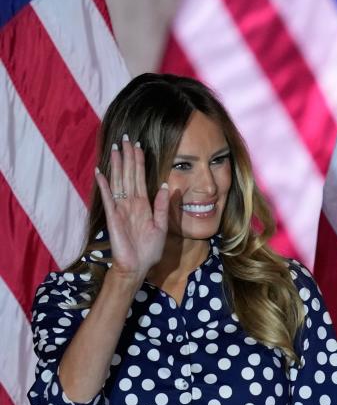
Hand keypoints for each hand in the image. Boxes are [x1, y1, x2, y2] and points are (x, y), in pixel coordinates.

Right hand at [93, 134, 169, 279]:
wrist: (137, 266)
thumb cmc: (149, 249)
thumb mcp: (161, 226)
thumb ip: (163, 206)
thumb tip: (168, 186)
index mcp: (143, 204)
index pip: (141, 178)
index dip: (139, 162)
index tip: (138, 146)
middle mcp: (131, 203)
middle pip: (129, 175)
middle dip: (127, 157)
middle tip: (125, 138)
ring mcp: (121, 208)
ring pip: (119, 181)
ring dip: (116, 165)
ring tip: (114, 148)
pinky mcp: (113, 216)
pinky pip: (108, 197)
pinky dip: (104, 185)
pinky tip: (100, 172)